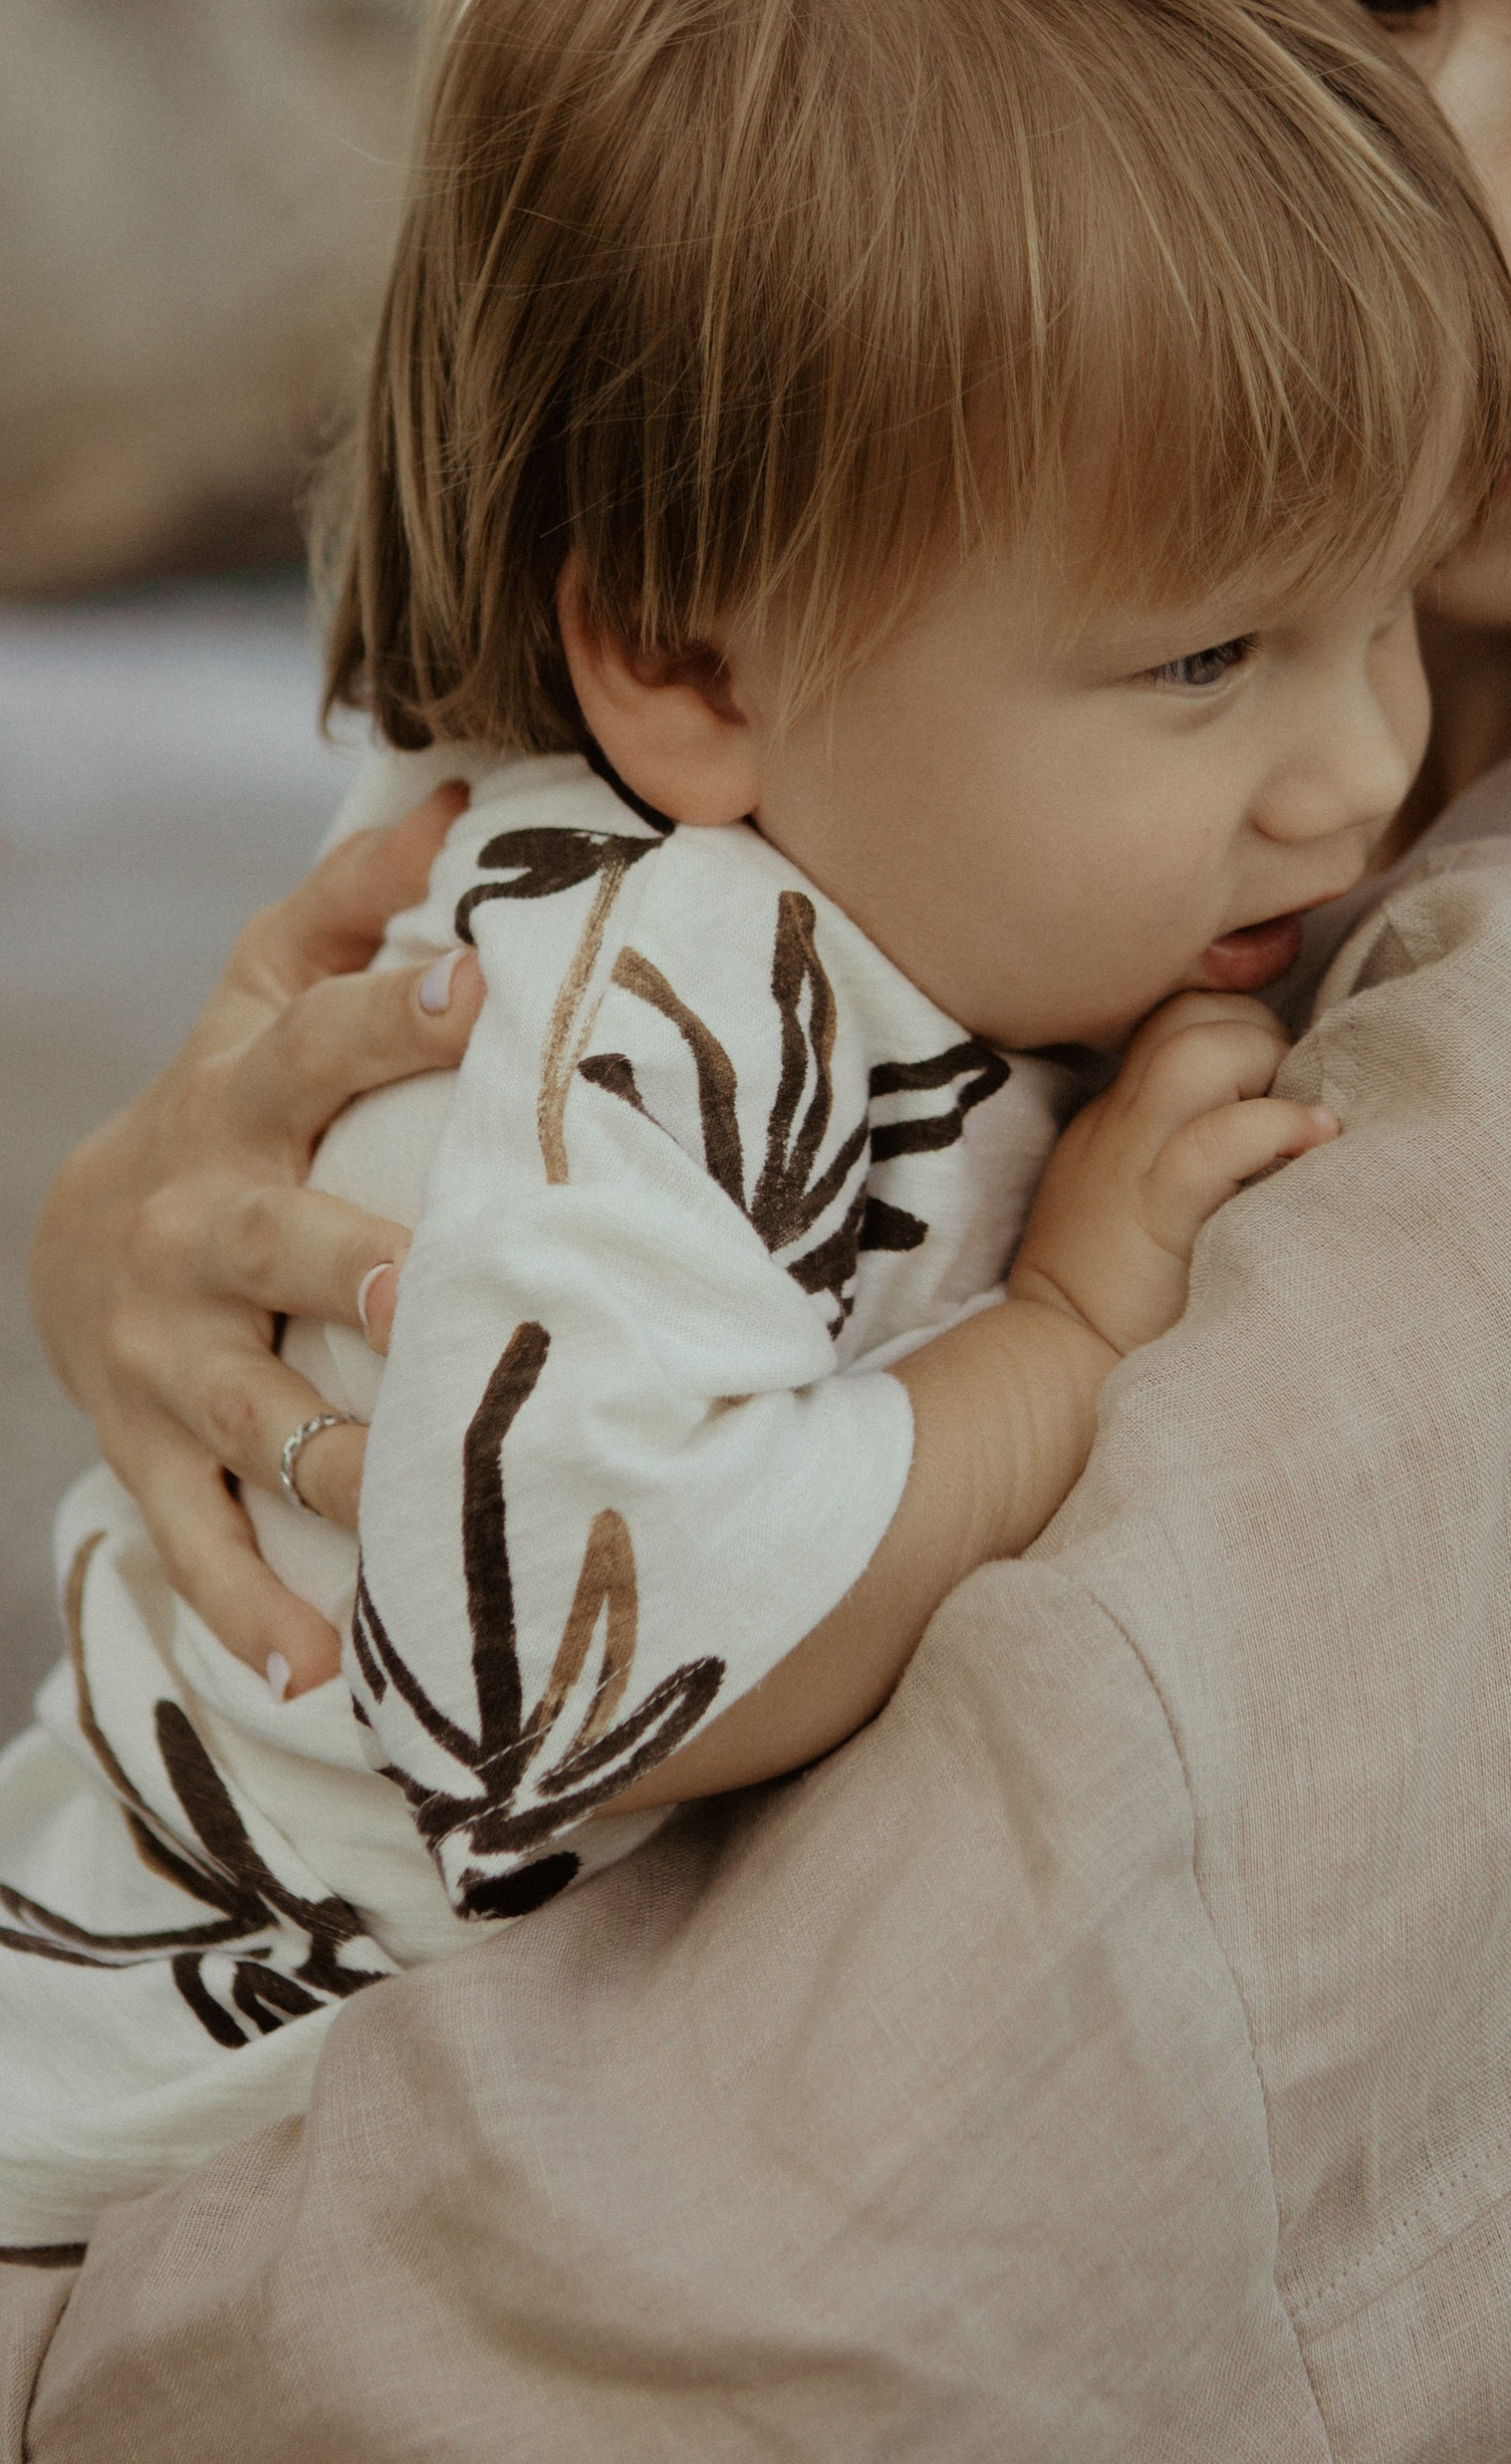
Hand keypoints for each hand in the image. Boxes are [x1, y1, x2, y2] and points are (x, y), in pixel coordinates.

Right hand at [28, 791, 485, 1690]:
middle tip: (423, 1282)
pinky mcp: (154, 1457)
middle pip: (266, 1244)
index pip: (315, 1043)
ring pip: (246, 1414)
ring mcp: (169, 1356)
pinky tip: (325, 1669)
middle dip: (338, 1261)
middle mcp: (197, 1228)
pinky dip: (257, 1610)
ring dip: (325, 1459)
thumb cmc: (233, 1099)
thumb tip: (450, 794)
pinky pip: (204, 1542)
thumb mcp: (262, 989)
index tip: (473, 987)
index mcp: (239, 1102)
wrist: (84, 1237)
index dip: (387, 1012)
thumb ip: (354, 901)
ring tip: (411, 1505)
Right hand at [1006, 990, 1337, 1361]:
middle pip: (1185, 1015)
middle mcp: (1119, 1124)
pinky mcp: (1156, 1212)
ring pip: (1194, 1052)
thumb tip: (1281, 1122)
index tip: (1276, 1074)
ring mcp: (1131, 1161)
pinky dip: (1275, 1125)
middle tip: (1293, 1092)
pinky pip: (1213, 1141)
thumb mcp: (1137, 1204)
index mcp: (1116, 1119)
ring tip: (1304, 1114)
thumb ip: (1185, 1154)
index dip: (1236, 1022)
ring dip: (1264, 1063)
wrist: (1055, 1371)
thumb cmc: (1114, 1303)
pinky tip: (1317, 1137)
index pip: (1174, 1018)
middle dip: (1256, 1027)